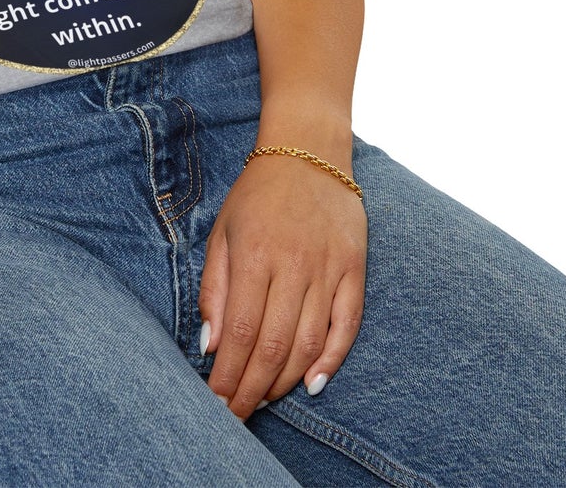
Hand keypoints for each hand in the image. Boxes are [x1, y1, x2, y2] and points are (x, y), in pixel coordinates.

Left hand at [198, 153, 366, 417]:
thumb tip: (210, 344)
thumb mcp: (222, 232)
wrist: (308, 152)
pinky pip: (347, 325)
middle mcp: (293, 265)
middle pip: (274, 345)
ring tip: (265, 400)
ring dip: (285, 380)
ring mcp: (328, 268)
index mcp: (255, 254)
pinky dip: (332, 360)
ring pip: (309, 343)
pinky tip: (312, 383)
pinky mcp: (355, 269)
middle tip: (237, 414)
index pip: (241, 331)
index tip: (216, 401)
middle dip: (253, 388)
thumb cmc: (257, 195)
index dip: (229, 374)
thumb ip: (214, 288)